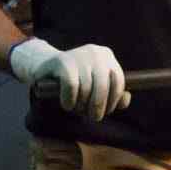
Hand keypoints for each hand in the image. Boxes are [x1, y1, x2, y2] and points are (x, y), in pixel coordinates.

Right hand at [10, 38, 130, 120]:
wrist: (44, 68)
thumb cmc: (76, 81)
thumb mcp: (97, 86)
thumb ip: (115, 95)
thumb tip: (125, 99)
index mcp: (107, 55)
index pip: (118, 80)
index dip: (114, 100)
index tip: (107, 111)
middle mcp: (95, 52)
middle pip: (103, 86)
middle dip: (99, 106)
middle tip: (94, 117)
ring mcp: (78, 55)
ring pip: (87, 88)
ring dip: (82, 105)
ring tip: (77, 109)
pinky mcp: (62, 61)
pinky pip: (71, 86)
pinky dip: (70, 100)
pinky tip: (67, 105)